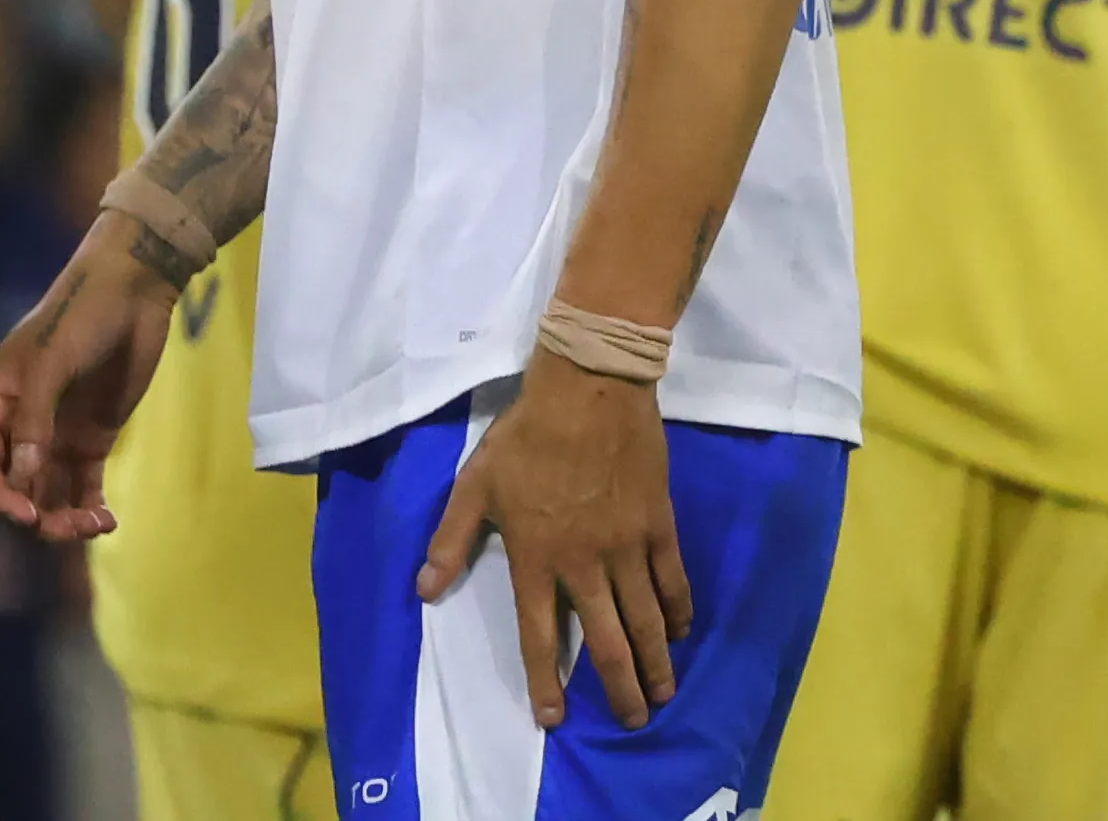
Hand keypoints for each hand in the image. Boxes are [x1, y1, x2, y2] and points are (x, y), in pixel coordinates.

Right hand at [0, 212, 181, 539]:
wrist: (133, 288)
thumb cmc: (81, 317)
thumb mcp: (50, 364)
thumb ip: (36, 421)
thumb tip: (23, 479)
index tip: (29, 515)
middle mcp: (21, 428)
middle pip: (18, 489)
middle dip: (40, 515)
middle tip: (75, 528)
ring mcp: (57, 434)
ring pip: (51, 493)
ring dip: (67, 517)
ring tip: (98, 526)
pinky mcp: (93, 436)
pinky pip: (84, 484)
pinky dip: (91, 505)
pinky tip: (108, 522)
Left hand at [417, 353, 693, 730]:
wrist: (591, 387)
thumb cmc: (528, 435)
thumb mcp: (475, 484)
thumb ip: (451, 540)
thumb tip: (425, 591)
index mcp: (536, 558)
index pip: (541, 635)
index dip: (547, 681)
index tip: (555, 717)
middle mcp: (585, 563)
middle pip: (607, 640)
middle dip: (621, 687)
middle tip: (634, 719)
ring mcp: (627, 545)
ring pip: (646, 616)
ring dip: (656, 660)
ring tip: (664, 691)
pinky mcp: (658, 522)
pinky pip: (672, 576)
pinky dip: (679, 607)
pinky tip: (682, 629)